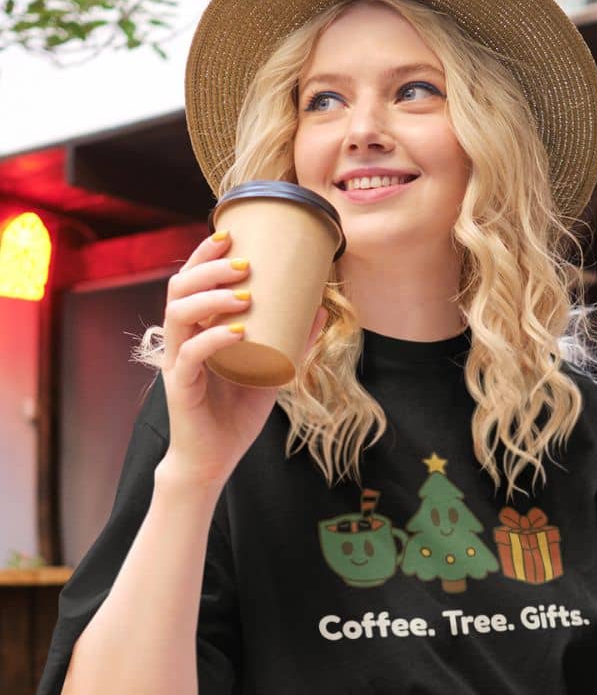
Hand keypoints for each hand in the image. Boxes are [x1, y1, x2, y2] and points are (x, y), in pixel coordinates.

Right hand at [160, 231, 326, 487]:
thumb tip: (321, 305)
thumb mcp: (271, 370)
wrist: (214, 460)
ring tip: (244, 292)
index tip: (231, 234)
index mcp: (196, 330)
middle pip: (180, 288)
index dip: (204, 254)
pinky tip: (237, 330)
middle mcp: (181, 340)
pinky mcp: (181, 387)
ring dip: (210, 296)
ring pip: (178, 315)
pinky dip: (214, 338)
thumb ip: (291, 339)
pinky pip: (192, 355)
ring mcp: (177, 362)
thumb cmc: (236, 414)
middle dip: (209, 268)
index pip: (190, 281)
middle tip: (245, 262)